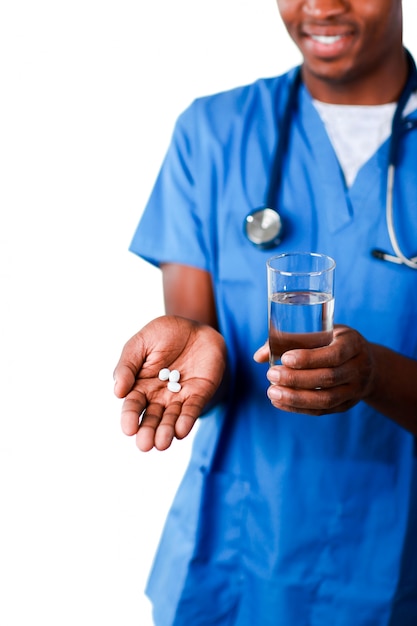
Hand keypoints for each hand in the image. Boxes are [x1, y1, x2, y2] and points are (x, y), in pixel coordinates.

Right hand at [113, 316, 226, 450]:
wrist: (194, 325)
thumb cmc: (162, 334)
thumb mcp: (140, 344)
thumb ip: (127, 366)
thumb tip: (117, 392)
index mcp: (140, 386)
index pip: (133, 406)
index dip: (130, 418)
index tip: (129, 428)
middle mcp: (159, 397)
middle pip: (152, 418)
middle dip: (148, 432)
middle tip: (145, 445)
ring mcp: (180, 397)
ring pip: (171, 419)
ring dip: (166, 432)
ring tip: (162, 443)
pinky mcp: (199, 394)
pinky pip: (192, 409)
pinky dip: (187, 420)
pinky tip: (180, 431)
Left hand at [254, 325, 374, 414]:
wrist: (367, 363)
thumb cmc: (334, 341)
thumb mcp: (321, 331)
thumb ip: (291, 340)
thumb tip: (258, 356)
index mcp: (353, 344)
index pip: (334, 354)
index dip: (309, 358)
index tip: (285, 359)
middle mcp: (359, 368)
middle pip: (328, 378)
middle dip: (296, 379)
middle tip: (271, 375)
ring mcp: (355, 390)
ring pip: (326, 399)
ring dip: (296, 398)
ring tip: (272, 392)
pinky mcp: (346, 405)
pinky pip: (322, 410)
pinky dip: (299, 408)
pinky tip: (279, 402)